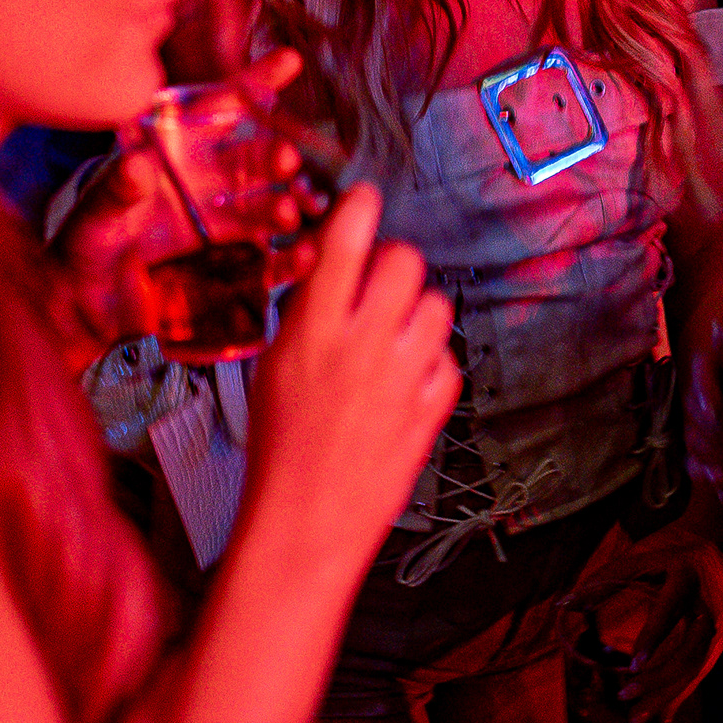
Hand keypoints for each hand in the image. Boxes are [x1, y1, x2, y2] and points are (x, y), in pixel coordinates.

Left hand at [51, 50, 311, 350]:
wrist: (85, 300)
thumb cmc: (87, 239)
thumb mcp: (96, 211)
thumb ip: (117, 188)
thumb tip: (138, 164)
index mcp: (180, 150)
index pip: (221, 107)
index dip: (254, 83)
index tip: (288, 63)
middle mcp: (209, 178)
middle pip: (254, 158)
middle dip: (274, 155)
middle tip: (286, 160)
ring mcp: (223, 220)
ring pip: (267, 204)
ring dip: (284, 205)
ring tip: (290, 212)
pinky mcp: (232, 263)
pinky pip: (268, 259)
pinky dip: (289, 259)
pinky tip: (304, 255)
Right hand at [244, 187, 460, 584]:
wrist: (307, 521)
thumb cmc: (281, 445)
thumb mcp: (274, 364)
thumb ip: (307, 311)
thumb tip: (334, 261)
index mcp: (315, 330)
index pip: (348, 239)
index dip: (359, 209)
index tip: (363, 201)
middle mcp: (365, 345)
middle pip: (404, 261)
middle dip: (392, 265)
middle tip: (376, 286)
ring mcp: (405, 377)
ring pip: (437, 306)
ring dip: (416, 313)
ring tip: (392, 339)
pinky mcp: (433, 409)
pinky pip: (449, 359)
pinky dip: (431, 364)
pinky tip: (404, 382)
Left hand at [619, 529, 722, 722]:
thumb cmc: (674, 547)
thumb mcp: (643, 553)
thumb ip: (607, 578)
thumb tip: (566, 605)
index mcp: (687, 576)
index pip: (670, 610)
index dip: (653, 637)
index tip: (633, 664)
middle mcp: (709, 607)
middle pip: (689, 651)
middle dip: (659, 679)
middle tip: (624, 695)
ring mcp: (720, 628)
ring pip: (695, 670)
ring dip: (665, 696)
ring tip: (633, 719)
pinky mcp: (721, 643)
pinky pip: (699, 674)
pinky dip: (677, 696)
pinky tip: (657, 718)